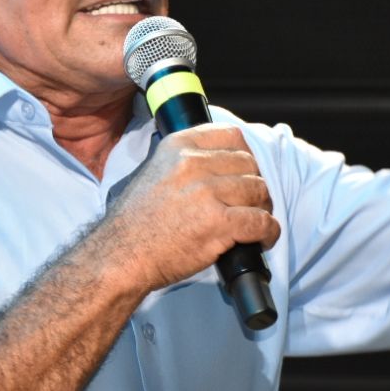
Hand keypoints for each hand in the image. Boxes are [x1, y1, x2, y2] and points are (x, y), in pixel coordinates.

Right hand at [100, 123, 279, 290]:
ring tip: (255, 224)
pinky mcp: (219, 224)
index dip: (245, 155)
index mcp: (178, 146)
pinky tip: (261, 241)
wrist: (121, 255)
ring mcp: (207, 193)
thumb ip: (184, 161)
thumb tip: (217, 163)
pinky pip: (261, 222)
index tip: (245, 172)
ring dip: (262, 209)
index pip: (231, 135)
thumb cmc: (135, 222)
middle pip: (249, 165)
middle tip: (251, 204)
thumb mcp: (153, 172)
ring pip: (259, 191)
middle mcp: (194, 164)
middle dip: (255, 186)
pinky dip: (268, 233)